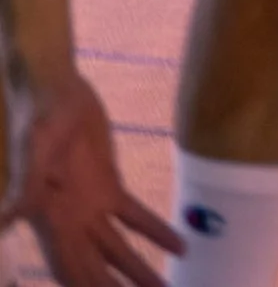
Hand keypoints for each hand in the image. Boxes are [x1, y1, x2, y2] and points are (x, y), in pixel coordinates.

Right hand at [6, 73, 181, 285]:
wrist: (55, 89)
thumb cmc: (38, 119)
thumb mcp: (32, 149)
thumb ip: (25, 184)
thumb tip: (8, 217)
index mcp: (50, 221)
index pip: (67, 269)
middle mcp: (71, 224)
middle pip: (95, 270)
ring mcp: (90, 208)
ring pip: (118, 251)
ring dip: (140, 273)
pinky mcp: (108, 186)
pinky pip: (134, 216)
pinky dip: (156, 232)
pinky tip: (179, 247)